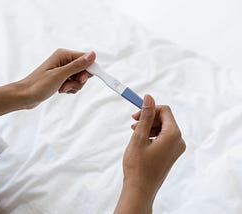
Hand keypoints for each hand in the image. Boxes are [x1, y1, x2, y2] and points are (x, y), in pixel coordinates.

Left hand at [16, 48, 95, 108]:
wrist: (25, 96)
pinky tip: (60, 90)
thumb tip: (93, 55)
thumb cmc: (38, 85)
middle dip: (78, 80)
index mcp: (64, 55)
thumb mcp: (60, 75)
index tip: (80, 80)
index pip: (86, 59)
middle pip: (84, 69)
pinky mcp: (61, 78)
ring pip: (79, 78)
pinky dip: (69, 89)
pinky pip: (73, 83)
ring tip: (61, 88)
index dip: (87, 70)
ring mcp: (62, 69)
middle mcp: (64, 60)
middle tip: (67, 84)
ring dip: (73, 86)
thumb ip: (77, 65)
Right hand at [114, 95, 185, 213]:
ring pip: (163, 128)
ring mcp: (176, 148)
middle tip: (133, 122)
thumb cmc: (138, 165)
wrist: (140, 189)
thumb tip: (149, 97)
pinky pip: (163, 137)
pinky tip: (141, 140)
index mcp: (173, 135)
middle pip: (165, 119)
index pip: (165, 111)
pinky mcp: (171, 154)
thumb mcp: (139, 137)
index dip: (150, 109)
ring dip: (149, 126)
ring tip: (134, 132)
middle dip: (149, 118)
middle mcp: (179, 140)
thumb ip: (146, 116)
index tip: (136, 113)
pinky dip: (152, 135)